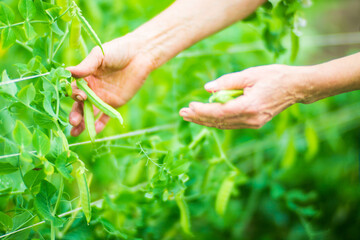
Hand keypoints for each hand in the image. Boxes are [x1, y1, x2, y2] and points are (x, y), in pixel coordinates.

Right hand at [67, 34, 154, 135]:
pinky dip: (100, 124)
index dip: (74, 94)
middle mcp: (92, 88)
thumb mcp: (100, 56)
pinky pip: (106, 116)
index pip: (74, 88)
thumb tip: (67, 71)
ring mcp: (102, 97)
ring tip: (75, 133)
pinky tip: (95, 132)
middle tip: (73, 122)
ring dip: (83, 123)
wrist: (140, 55)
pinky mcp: (115, 103)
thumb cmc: (118, 50)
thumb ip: (86, 66)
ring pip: (90, 112)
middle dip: (75, 113)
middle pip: (80, 104)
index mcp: (85, 76)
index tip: (78, 96)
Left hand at [179, 64, 310, 128]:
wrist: (296, 87)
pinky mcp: (254, 123)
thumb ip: (227, 82)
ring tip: (189, 115)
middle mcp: (251, 119)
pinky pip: (231, 124)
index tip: (189, 106)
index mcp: (250, 106)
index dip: (203, 111)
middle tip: (182, 113)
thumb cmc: (275, 76)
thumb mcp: (250, 74)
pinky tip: (206, 117)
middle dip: (199, 118)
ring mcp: (253, 123)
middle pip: (219, 122)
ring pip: (224, 125)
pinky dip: (217, 121)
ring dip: (205, 121)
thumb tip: (207, 88)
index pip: (220, 112)